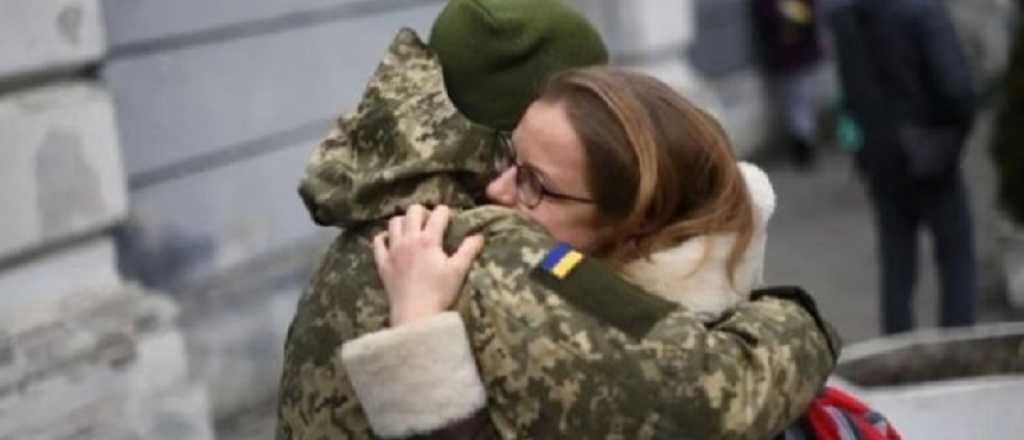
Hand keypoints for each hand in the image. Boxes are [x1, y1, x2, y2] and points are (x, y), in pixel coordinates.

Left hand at [373, 205, 484, 325]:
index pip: (438, 213)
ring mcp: (392, 250)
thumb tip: (479, 235)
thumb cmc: (439, 292)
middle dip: (424, 211)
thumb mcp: (458, 270)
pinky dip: (384, 236)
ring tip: (412, 230)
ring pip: (394, 222)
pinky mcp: (382, 263)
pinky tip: (392, 241)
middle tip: (431, 223)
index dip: (446, 212)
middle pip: (413, 211)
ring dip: (404, 221)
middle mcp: (408, 239)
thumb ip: (469, 250)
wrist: (415, 315)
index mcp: (428, 239)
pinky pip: (378, 241)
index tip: (451, 220)